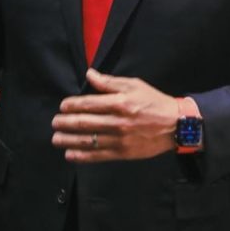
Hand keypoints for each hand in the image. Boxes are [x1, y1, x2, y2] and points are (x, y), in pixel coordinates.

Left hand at [51, 68, 176, 162]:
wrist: (175, 125)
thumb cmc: (153, 101)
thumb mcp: (133, 85)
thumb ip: (109, 82)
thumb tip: (89, 74)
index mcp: (120, 102)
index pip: (89, 104)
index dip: (72, 105)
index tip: (62, 106)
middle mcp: (118, 121)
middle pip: (85, 123)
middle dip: (66, 123)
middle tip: (54, 122)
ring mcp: (120, 139)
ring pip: (89, 140)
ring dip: (69, 140)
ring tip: (56, 139)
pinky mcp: (123, 153)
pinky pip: (98, 155)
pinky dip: (82, 156)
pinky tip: (70, 154)